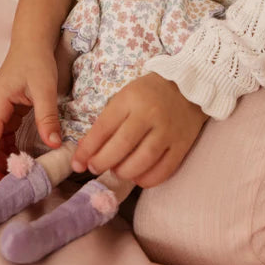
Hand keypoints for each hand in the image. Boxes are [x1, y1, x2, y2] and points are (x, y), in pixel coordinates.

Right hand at [0, 45, 61, 185]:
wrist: (32, 43)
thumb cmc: (36, 62)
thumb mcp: (44, 88)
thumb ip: (47, 116)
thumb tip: (54, 144)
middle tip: (2, 188)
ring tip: (10, 179)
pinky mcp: (5, 111)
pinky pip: (1, 135)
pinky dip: (5, 150)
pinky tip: (17, 160)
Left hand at [71, 73, 208, 188]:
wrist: (188, 86)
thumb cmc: (148, 93)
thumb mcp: (124, 98)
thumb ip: (106, 123)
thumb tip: (86, 152)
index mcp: (130, 99)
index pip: (103, 127)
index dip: (87, 149)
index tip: (77, 163)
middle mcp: (149, 115)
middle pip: (122, 146)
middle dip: (103, 162)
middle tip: (95, 168)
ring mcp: (168, 131)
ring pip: (143, 160)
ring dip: (124, 172)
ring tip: (116, 171)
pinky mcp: (183, 144)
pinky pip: (164, 169)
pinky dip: (148, 179)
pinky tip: (137, 178)